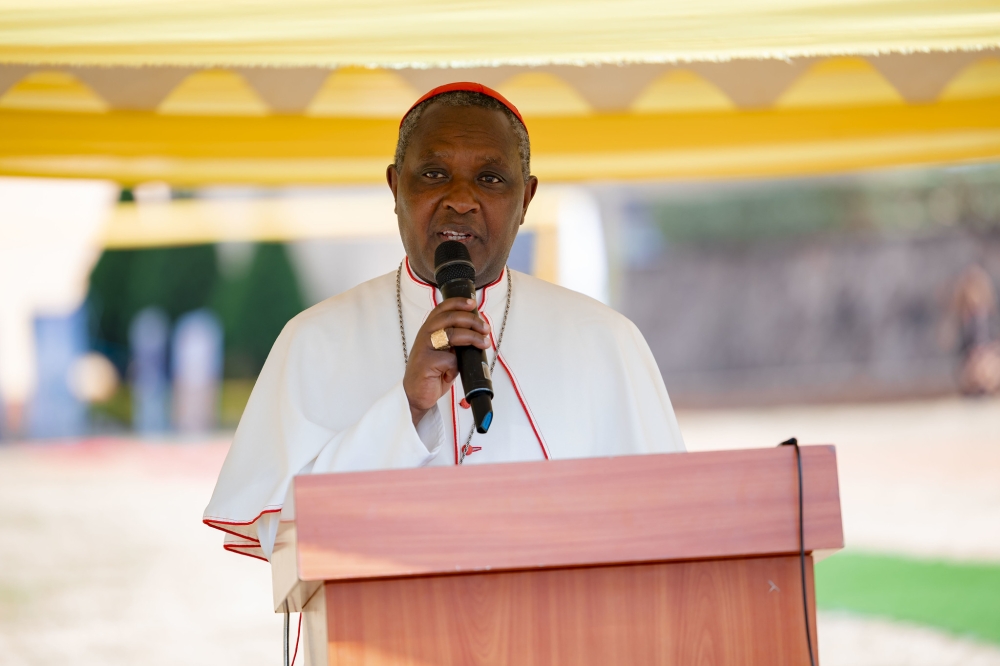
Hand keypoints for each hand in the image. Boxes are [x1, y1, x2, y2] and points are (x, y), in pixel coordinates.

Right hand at [404, 297, 490, 426]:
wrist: (417, 395)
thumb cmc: (432, 372)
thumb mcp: (444, 352)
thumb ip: (455, 341)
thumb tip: (478, 331)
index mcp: (429, 329)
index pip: (442, 309)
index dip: (458, 303)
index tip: (473, 304)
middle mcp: (425, 335)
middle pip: (450, 318)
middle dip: (471, 320)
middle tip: (485, 328)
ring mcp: (424, 348)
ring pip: (452, 334)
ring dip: (472, 337)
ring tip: (483, 344)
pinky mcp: (426, 363)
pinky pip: (450, 359)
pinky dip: (457, 365)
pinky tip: (453, 373)